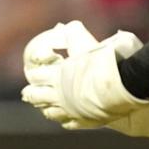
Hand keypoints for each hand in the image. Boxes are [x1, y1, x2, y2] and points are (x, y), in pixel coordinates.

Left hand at [22, 30, 147, 126]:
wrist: (121, 85)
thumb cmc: (102, 62)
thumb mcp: (85, 41)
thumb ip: (73, 32)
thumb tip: (66, 26)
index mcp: (56, 75)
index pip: (35, 76)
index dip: (32, 74)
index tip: (31, 72)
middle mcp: (58, 95)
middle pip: (37, 96)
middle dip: (32, 93)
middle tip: (28, 92)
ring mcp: (69, 110)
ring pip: (50, 112)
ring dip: (46, 108)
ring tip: (44, 108)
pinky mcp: (82, 121)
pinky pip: (68, 123)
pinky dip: (65, 120)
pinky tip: (66, 119)